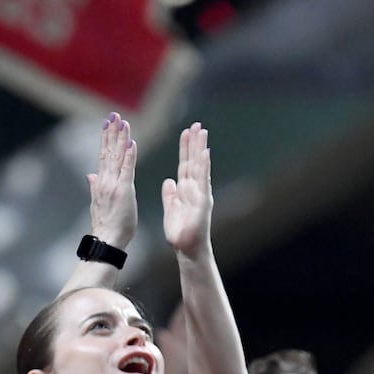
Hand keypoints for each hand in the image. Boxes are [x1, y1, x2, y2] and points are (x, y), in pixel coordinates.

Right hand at [89, 112, 136, 249]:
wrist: (108, 240)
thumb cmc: (107, 226)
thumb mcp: (98, 203)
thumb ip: (95, 186)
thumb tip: (90, 174)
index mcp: (101, 183)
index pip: (103, 156)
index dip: (105, 139)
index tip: (107, 124)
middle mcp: (105, 180)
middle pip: (108, 151)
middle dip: (112, 132)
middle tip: (114, 115)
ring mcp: (113, 185)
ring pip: (117, 156)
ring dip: (120, 138)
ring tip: (122, 122)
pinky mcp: (124, 191)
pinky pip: (127, 170)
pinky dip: (129, 155)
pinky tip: (131, 142)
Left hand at [162, 122, 212, 255]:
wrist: (187, 249)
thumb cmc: (180, 233)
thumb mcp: (171, 209)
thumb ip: (170, 194)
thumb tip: (169, 181)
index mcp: (186, 190)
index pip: (186, 164)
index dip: (185, 148)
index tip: (186, 132)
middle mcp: (195, 189)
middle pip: (194, 161)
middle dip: (195, 143)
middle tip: (197, 124)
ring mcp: (201, 194)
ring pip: (200, 167)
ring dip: (201, 149)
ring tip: (202, 132)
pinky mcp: (203, 201)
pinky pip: (203, 181)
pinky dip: (204, 167)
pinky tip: (205, 153)